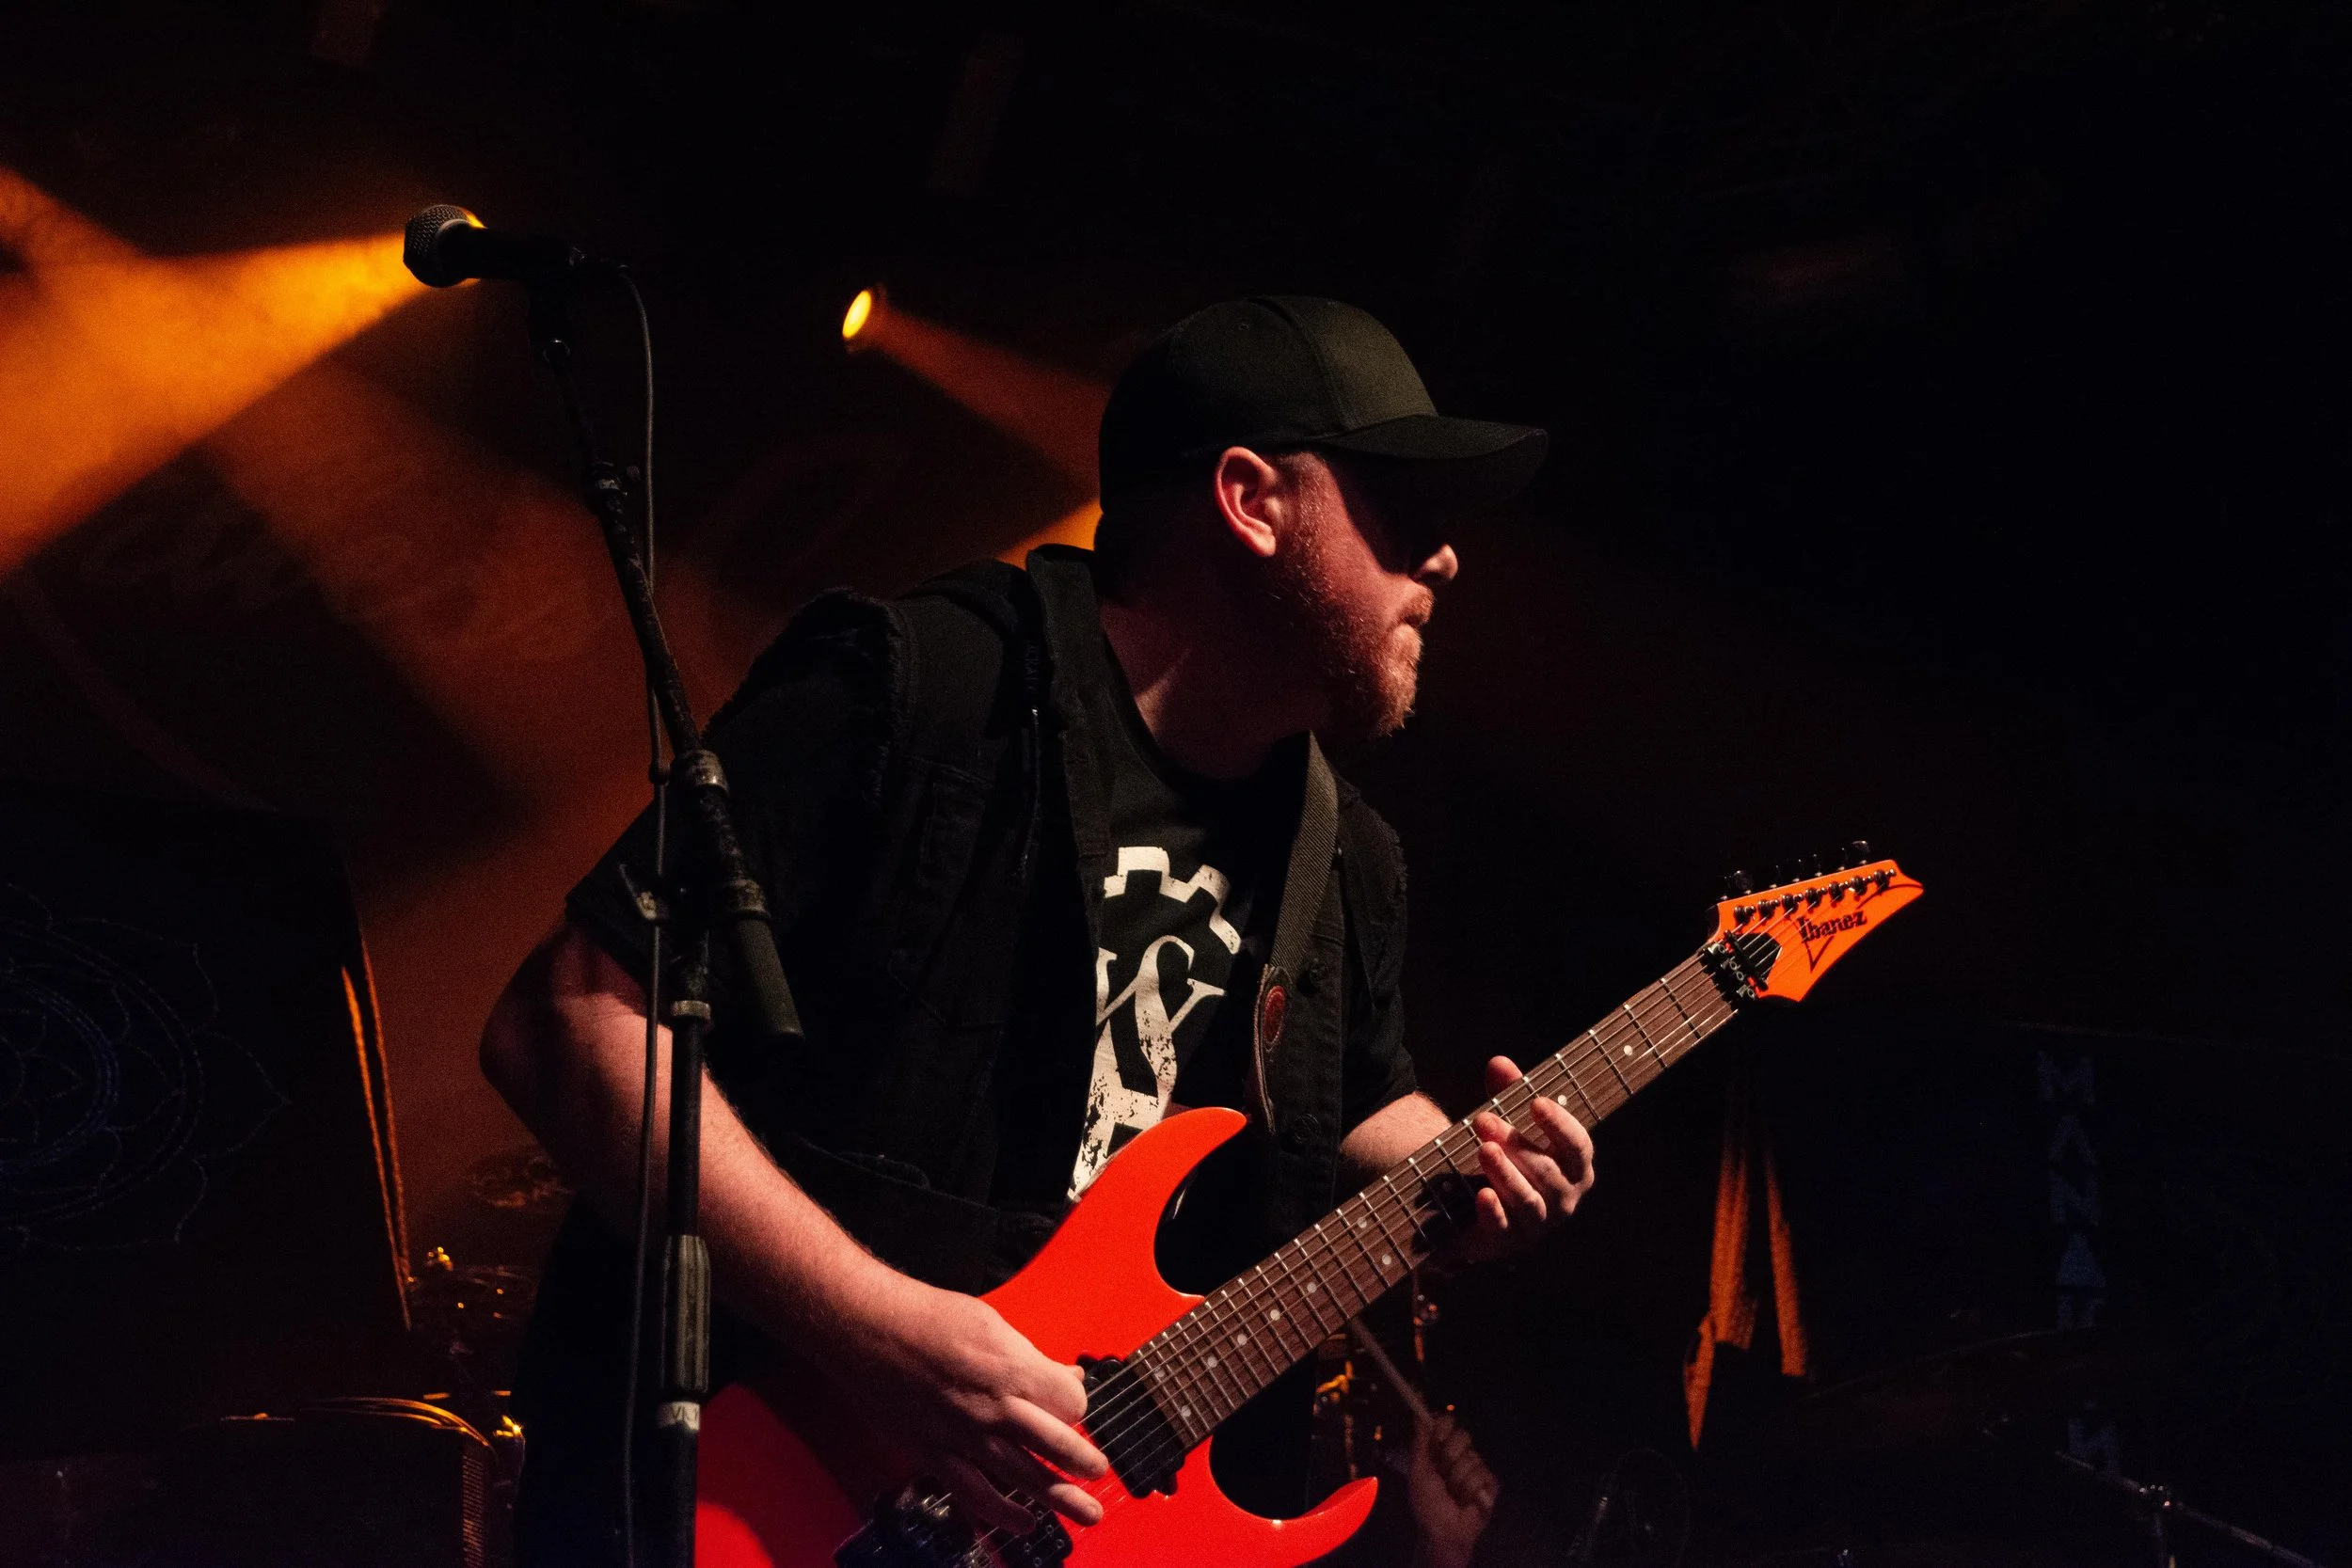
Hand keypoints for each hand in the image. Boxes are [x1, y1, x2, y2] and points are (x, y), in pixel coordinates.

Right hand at [820, 1270, 1110, 1533]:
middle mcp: (992, 1407)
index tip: (1073, 1406)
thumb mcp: (991, 1322)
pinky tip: (1024, 1523)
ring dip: (1059, 1499)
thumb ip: (1031, 1355)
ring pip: (1023, 1478)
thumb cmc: (926, 1317)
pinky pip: (974, 1494)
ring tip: (1087, 1515)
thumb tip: (1064, 1373)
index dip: (1078, 1405)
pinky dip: (1002, 1515)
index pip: (1069, 1402)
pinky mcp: (934, 1454)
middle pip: (1056, 1445)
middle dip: (1084, 1462)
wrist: (865, 1330)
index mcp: (1011, 1368)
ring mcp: (963, 1436)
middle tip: (1099, 1472)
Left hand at [1406, 1411, 1498, 1567]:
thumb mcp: (1418, 1472)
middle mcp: (1459, 1455)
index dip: (1443, 1426)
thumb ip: (1420, 1442)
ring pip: (1472, 1457)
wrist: (1442, 1531)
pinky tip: (1467, 1501)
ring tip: (1453, 1494)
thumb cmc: (1426, 1503)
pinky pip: (1483, 1474)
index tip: (1437, 1436)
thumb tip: (1419, 1414)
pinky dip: (1471, 1489)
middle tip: (1442, 1472)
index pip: (1447, 1424)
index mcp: (1440, 1450)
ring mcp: (1476, 1469)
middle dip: (1450, 1455)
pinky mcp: (1490, 1483)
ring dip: (1458, 1479)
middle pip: (1463, 1435)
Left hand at [1455, 1055, 1593, 1262]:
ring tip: (1484, 1149)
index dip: (1559, 1124)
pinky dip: (1494, 1213)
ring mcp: (1538, 1222)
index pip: (1578, 1146)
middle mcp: (1564, 1197)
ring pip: (1529, 1200)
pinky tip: (1482, 1195)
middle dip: (1517, 1144)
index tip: (1536, 1102)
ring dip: (1506, 1174)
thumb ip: (1508, 1092)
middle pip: (1548, 1171)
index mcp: (1574, 1166)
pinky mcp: (1508, 1240)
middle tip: (1485, 1119)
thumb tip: (1499, 1062)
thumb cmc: (1510, 1156)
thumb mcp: (1511, 1120)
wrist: (1483, 1206)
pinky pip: (1504, 1229)